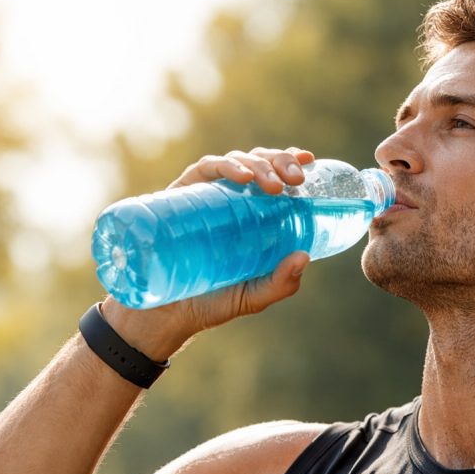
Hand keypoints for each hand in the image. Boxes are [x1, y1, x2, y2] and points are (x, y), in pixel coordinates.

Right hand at [102, 147, 316, 360]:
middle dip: (280, 162)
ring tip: (273, 185)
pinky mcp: (182, 195)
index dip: (292, 161)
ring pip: (237, 161)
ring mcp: (207, 194)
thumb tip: (304, 256)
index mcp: (255, 215)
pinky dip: (225, 166)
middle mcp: (233, 199)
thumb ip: (280, 283)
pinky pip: (205, 170)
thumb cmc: (213, 301)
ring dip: (258, 164)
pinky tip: (241, 177)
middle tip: (296, 179)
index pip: (277, 178)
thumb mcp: (254, 296)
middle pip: (260, 163)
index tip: (308, 160)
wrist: (166, 313)